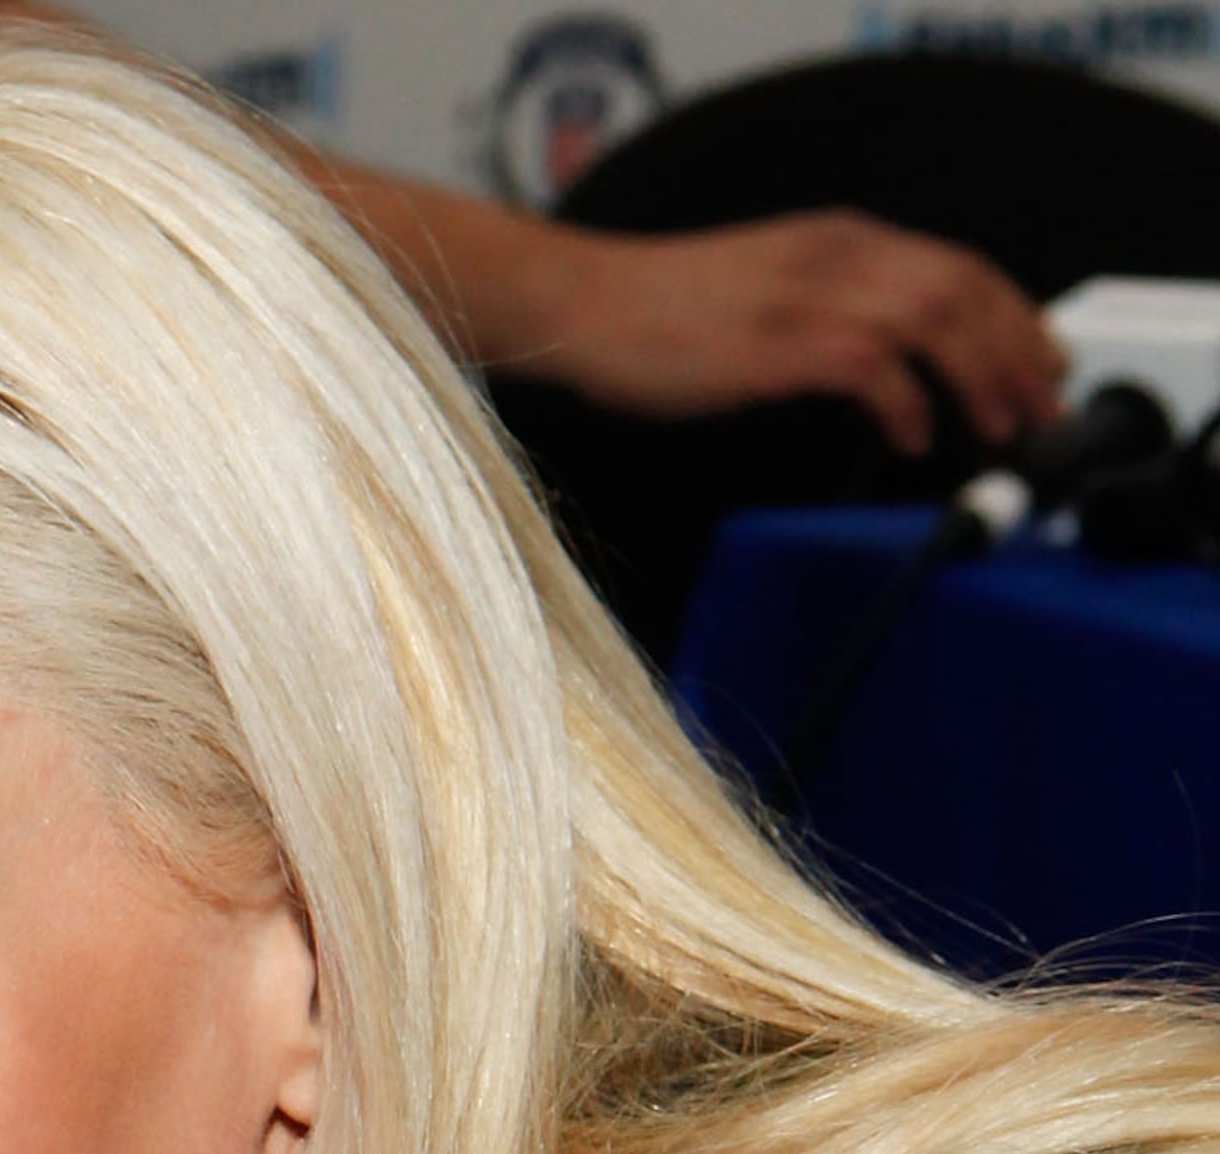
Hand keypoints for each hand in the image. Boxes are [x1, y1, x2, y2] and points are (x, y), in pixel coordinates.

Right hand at [521, 211, 1062, 448]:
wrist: (585, 306)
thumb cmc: (660, 317)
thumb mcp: (766, 295)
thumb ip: (827, 314)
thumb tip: (883, 367)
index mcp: (839, 241)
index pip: (956, 265)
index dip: (1013, 315)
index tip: (1041, 362)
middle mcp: (838, 255)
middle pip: (963, 287)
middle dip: (1019, 348)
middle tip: (1044, 405)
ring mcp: (809, 295)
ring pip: (934, 318)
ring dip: (981, 375)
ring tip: (1001, 426)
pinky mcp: (778, 343)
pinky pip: (871, 365)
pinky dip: (907, 400)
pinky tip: (917, 435)